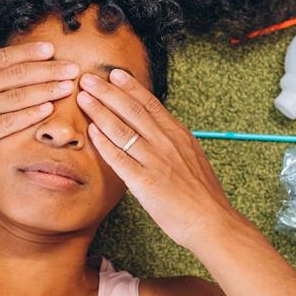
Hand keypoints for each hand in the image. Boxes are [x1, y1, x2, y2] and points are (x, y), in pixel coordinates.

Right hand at [0, 38, 79, 168]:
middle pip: (18, 74)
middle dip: (49, 70)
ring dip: (46, 89)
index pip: (3, 58)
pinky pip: (5, 122)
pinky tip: (46, 111)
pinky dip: (27, 115)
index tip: (51, 49)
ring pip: (17, 95)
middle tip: (74, 67)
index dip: (29, 53)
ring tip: (69, 85)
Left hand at [76, 69, 241, 249]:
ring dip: (100, 111)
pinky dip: (104, 143)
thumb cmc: (202, 195)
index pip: (151, 104)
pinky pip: (119, 158)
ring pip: (122, 129)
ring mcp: (155, 161)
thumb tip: (158, 130)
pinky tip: (90, 131)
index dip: (130, 87)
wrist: (211, 222)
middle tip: (88, 79)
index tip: (114, 74)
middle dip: (108, 92)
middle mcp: (166, 143)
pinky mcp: (145, 182)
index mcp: (179, 135)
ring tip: (83, 98)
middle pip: (132, 110)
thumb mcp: (192, 157)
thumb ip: (173, 142)